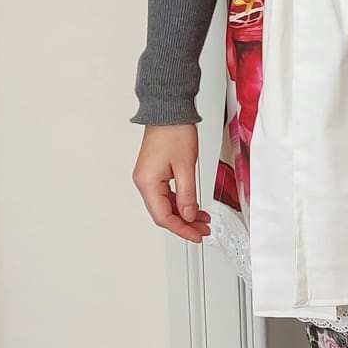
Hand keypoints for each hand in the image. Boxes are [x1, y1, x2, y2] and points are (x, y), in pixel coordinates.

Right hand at [133, 123, 211, 241]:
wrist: (168, 112)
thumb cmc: (174, 132)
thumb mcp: (185, 166)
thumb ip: (187, 194)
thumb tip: (189, 216)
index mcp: (148, 183)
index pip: (163, 216)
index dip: (181, 229)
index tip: (196, 235)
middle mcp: (144, 182)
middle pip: (163, 213)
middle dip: (184, 224)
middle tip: (202, 231)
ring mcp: (148, 178)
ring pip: (165, 205)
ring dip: (184, 214)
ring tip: (203, 221)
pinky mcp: (155, 173)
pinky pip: (166, 195)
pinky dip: (180, 202)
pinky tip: (193, 207)